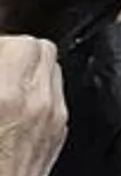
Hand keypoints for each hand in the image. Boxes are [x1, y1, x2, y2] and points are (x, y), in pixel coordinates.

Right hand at [0, 37, 65, 175]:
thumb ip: (0, 78)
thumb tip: (2, 60)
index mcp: (8, 97)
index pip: (19, 43)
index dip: (1, 45)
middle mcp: (39, 103)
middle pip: (41, 48)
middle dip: (14, 50)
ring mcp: (55, 117)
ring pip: (52, 68)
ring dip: (28, 67)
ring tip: (5, 82)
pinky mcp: (60, 132)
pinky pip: (56, 93)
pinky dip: (38, 89)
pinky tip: (15, 104)